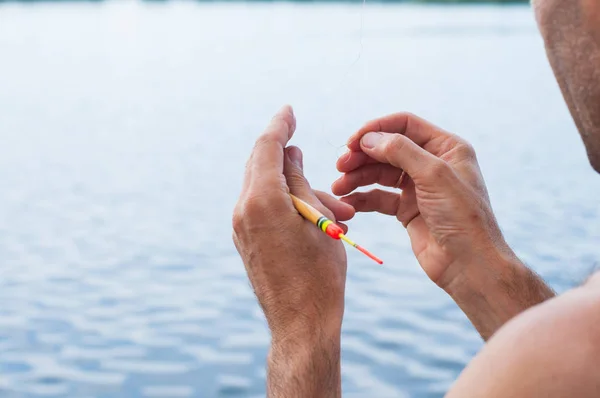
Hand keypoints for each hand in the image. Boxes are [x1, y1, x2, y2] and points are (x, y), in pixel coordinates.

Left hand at [232, 106, 352, 396]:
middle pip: (262, 167)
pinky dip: (288, 205)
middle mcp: (242, 210)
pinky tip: (317, 219)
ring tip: (337, 211)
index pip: (266, 148)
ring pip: (267, 190)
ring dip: (298, 192)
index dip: (279, 126)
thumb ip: (300, 180)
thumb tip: (288, 153)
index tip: (290, 111)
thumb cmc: (320, 273)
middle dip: (293, 162)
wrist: (301, 324)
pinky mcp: (245, 240)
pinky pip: (264, 208)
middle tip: (316, 163)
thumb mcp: (320, 218)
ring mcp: (240, 227)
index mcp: (261, 201)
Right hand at [333, 112, 508, 286]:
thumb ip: (400, 151)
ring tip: (338, 187)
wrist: (469, 265)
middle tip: (340, 166)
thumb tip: (368, 138)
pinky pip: (379, 198)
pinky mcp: (408, 210)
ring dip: (357, 177)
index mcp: (446, 147)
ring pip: (380, 173)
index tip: (352, 143)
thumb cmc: (462, 217)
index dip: (376, 130)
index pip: (405, 125)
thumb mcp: (434, 175)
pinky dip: (362, 198)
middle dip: (362, 155)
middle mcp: (432, 163)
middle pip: (388, 149)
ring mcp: (419, 187)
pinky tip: (347, 203)